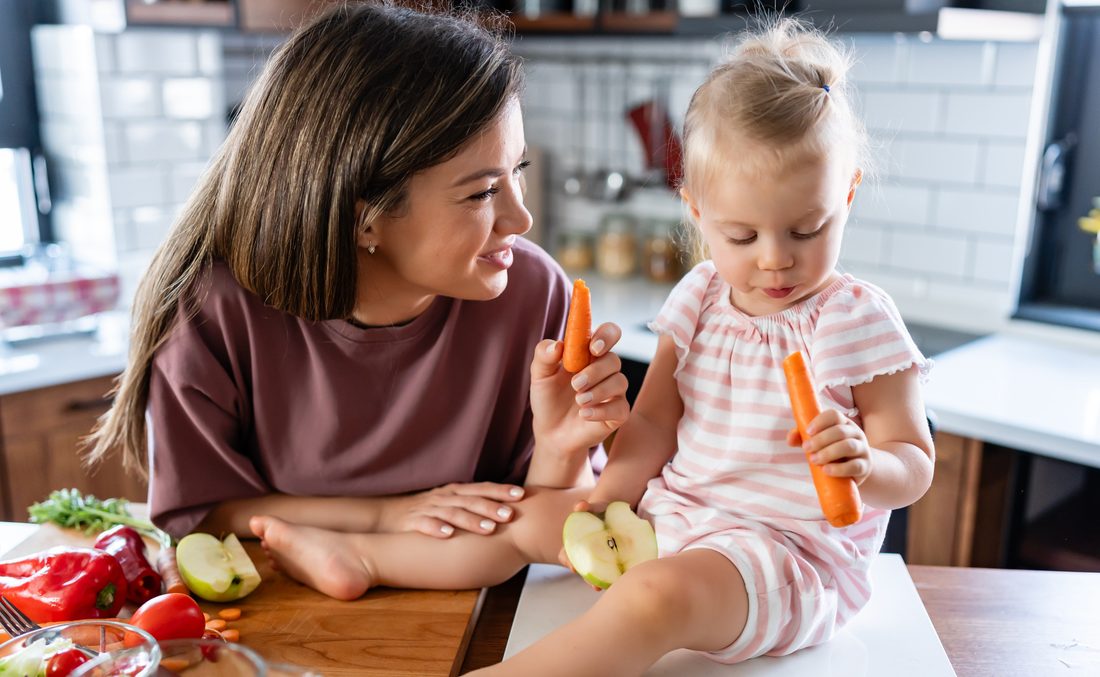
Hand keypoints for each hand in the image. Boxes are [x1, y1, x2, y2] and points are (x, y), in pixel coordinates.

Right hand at [377, 482, 525, 537]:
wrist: (386, 515)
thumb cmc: (426, 511)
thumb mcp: (451, 504)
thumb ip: (473, 506)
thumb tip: (507, 512)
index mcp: (456, 492)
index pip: (482, 488)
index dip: (501, 490)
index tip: (522, 495)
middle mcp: (444, 497)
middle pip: (471, 500)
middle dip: (491, 506)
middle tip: (510, 515)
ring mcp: (428, 508)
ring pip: (452, 513)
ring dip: (471, 520)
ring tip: (488, 528)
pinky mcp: (412, 521)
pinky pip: (425, 524)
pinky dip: (436, 528)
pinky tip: (448, 535)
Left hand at [530, 323, 629, 458]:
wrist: (550, 432)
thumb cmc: (548, 398)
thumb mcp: (539, 375)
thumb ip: (543, 355)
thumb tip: (557, 345)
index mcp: (589, 353)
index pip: (609, 333)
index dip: (606, 336)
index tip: (593, 348)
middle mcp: (605, 369)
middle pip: (614, 360)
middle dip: (595, 371)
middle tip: (575, 384)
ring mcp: (614, 391)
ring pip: (619, 382)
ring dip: (598, 391)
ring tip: (579, 401)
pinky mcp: (618, 413)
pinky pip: (620, 407)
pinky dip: (601, 410)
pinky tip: (584, 415)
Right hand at [556, 499, 608, 590]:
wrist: (614, 513)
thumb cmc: (601, 510)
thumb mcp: (595, 507)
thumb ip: (587, 506)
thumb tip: (579, 506)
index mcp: (575, 542)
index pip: (565, 555)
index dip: (568, 561)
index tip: (573, 567)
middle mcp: (583, 553)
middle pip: (581, 569)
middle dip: (586, 578)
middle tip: (594, 586)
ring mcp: (596, 558)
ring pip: (594, 574)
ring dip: (598, 582)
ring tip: (606, 587)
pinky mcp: (609, 561)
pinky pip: (608, 572)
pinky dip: (611, 577)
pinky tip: (619, 580)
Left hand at [788, 409, 872, 484]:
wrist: (854, 471)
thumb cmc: (832, 452)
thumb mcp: (817, 443)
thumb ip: (802, 438)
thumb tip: (789, 439)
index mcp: (843, 423)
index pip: (834, 415)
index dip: (820, 422)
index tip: (808, 432)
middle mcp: (856, 433)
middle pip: (840, 431)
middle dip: (820, 440)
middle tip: (806, 449)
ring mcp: (863, 449)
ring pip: (848, 446)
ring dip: (828, 453)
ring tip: (814, 460)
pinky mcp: (865, 466)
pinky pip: (854, 466)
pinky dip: (839, 468)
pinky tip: (826, 470)